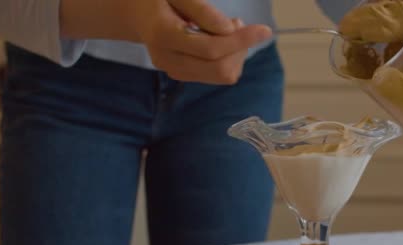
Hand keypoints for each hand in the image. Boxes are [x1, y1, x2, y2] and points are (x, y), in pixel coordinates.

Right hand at [133, 0, 271, 83]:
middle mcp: (167, 60)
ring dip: (234, 53)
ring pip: (222, 75)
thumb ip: (203, 10)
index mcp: (163, 35)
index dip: (241, 40)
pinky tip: (218, 39)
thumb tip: (229, 30)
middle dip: (239, 48)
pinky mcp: (182, 75)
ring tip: (224, 28)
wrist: (137, 12)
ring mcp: (174, 71)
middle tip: (235, 22)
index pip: (211, 49)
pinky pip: (217, 75)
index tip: (265, 30)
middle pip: (219, 69)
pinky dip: (227, 58)